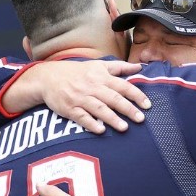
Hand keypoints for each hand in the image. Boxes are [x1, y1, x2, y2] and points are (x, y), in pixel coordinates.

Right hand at [7, 60, 150, 133]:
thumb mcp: (98, 66)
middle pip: (113, 98)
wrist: (48, 77)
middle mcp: (92, 87)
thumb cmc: (78, 72)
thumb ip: (120, 67)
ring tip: (124, 127)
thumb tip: (140, 66)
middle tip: (141, 119)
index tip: (147, 105)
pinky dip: (91, 123)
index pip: (122, 86)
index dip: (136, 95)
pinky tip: (101, 130)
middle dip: (128, 109)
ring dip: (112, 118)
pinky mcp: (69, 108)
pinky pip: (81, 117)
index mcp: (101, 77)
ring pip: (98, 108)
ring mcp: (80, 98)